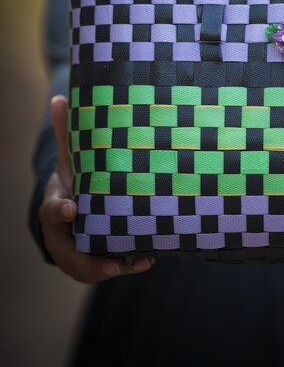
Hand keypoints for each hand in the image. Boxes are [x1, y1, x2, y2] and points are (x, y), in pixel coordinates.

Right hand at [39, 95, 154, 283]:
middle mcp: (65, 235)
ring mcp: (79, 251)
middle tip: (112, 263)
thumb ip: (67, 133)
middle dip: (90, 261)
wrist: (71, 209)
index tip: (72, 208)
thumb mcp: (69, 160)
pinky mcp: (97, 260)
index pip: (52, 210)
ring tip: (139, 260)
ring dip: (113, 267)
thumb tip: (60, 97)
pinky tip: (148, 258)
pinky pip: (108, 268)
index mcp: (56, 207)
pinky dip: (127, 265)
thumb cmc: (72, 182)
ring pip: (91, 268)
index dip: (60, 211)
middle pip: (71, 255)